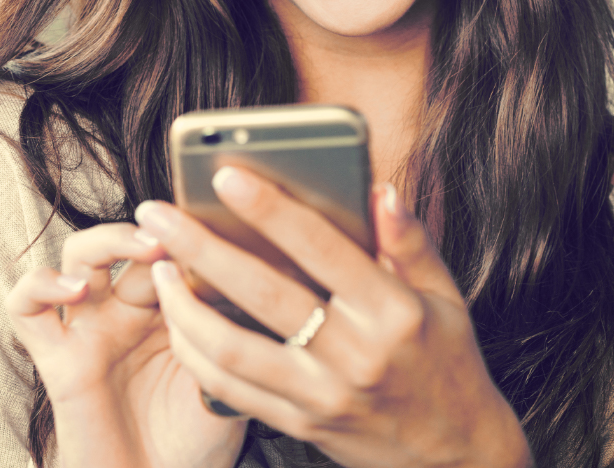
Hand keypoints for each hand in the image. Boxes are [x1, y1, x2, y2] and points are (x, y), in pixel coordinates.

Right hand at [6, 223, 247, 467]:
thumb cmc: (196, 444)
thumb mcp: (230, 384)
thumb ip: (233, 341)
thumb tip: (258, 294)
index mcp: (171, 309)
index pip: (173, 250)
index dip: (190, 234)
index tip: (218, 228)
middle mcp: (127, 311)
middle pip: (126, 240)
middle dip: (154, 229)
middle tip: (179, 232)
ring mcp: (90, 329)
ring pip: (78, 254)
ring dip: (105, 240)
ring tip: (141, 247)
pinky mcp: (57, 357)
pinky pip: (26, 308)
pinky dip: (39, 286)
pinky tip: (72, 290)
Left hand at [135, 169, 531, 467]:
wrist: (457, 457)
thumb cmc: (447, 364)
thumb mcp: (445, 298)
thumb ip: (408, 242)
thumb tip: (379, 189)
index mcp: (392, 312)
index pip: (322, 248)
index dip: (270, 208)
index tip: (225, 174)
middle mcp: (355, 354)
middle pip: (262, 292)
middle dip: (200, 248)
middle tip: (156, 213)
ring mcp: (324, 394)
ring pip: (233, 348)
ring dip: (184, 306)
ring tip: (157, 268)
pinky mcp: (301, 424)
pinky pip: (231, 388)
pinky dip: (195, 352)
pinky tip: (177, 321)